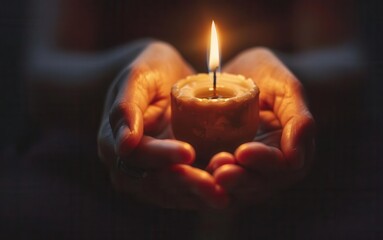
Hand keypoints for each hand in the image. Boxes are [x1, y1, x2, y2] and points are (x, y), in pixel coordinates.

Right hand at [97, 41, 228, 208]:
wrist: (161, 80)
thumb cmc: (149, 71)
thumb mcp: (138, 76)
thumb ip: (126, 106)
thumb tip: (123, 145)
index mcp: (113, 142)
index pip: (139, 154)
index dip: (163, 154)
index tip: (188, 151)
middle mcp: (128, 167)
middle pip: (156, 182)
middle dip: (186, 183)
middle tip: (214, 184)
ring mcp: (149, 177)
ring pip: (173, 194)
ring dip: (198, 195)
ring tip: (223, 195)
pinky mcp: (171, 181)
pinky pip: (186, 194)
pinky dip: (205, 195)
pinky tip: (226, 194)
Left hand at [207, 48, 314, 205]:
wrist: (234, 73)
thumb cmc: (266, 75)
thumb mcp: (286, 87)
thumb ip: (299, 118)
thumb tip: (296, 159)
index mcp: (291, 151)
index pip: (283, 166)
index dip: (264, 161)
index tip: (243, 151)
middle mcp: (269, 168)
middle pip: (258, 184)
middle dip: (240, 179)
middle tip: (221, 172)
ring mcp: (244, 171)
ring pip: (236, 189)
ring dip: (222, 184)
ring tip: (208, 171)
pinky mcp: (220, 170)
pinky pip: (214, 184)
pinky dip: (204, 182)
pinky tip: (190, 173)